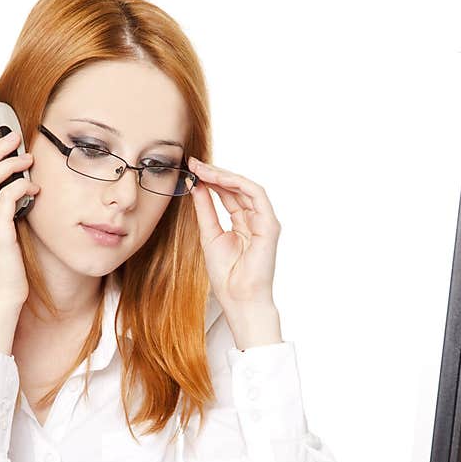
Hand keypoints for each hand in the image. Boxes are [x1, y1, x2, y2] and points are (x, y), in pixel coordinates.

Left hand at [188, 157, 282, 348]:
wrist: (239, 298)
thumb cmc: (227, 276)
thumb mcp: (209, 236)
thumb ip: (205, 210)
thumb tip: (196, 186)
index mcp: (242, 223)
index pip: (226, 194)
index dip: (209, 180)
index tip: (190, 170)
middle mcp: (255, 219)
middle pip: (235, 188)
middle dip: (214, 173)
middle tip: (193, 163)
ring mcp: (264, 221)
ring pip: (245, 187)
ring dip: (223, 175)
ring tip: (202, 169)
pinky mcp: (270, 224)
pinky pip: (256, 195)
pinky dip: (237, 183)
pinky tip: (218, 178)